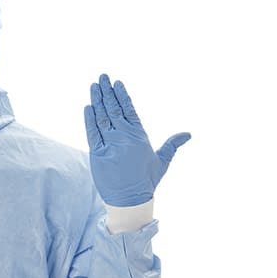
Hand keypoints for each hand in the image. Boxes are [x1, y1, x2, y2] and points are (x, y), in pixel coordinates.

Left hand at [83, 73, 188, 206]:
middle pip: (114, 108)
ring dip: (97, 100)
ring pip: (101, 117)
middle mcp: (124, 136)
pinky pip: (92, 132)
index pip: (129, 109)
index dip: (122, 95)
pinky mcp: (97, 154)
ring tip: (94, 86)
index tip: (117, 83)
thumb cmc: (146, 182)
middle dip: (107, 91)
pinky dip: (89, 119)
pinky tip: (88, 106)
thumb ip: (172, 144)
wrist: (130, 201)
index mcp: (138, 135)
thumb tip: (188, 134)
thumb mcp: (162, 161)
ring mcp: (109, 144)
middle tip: (102, 76)